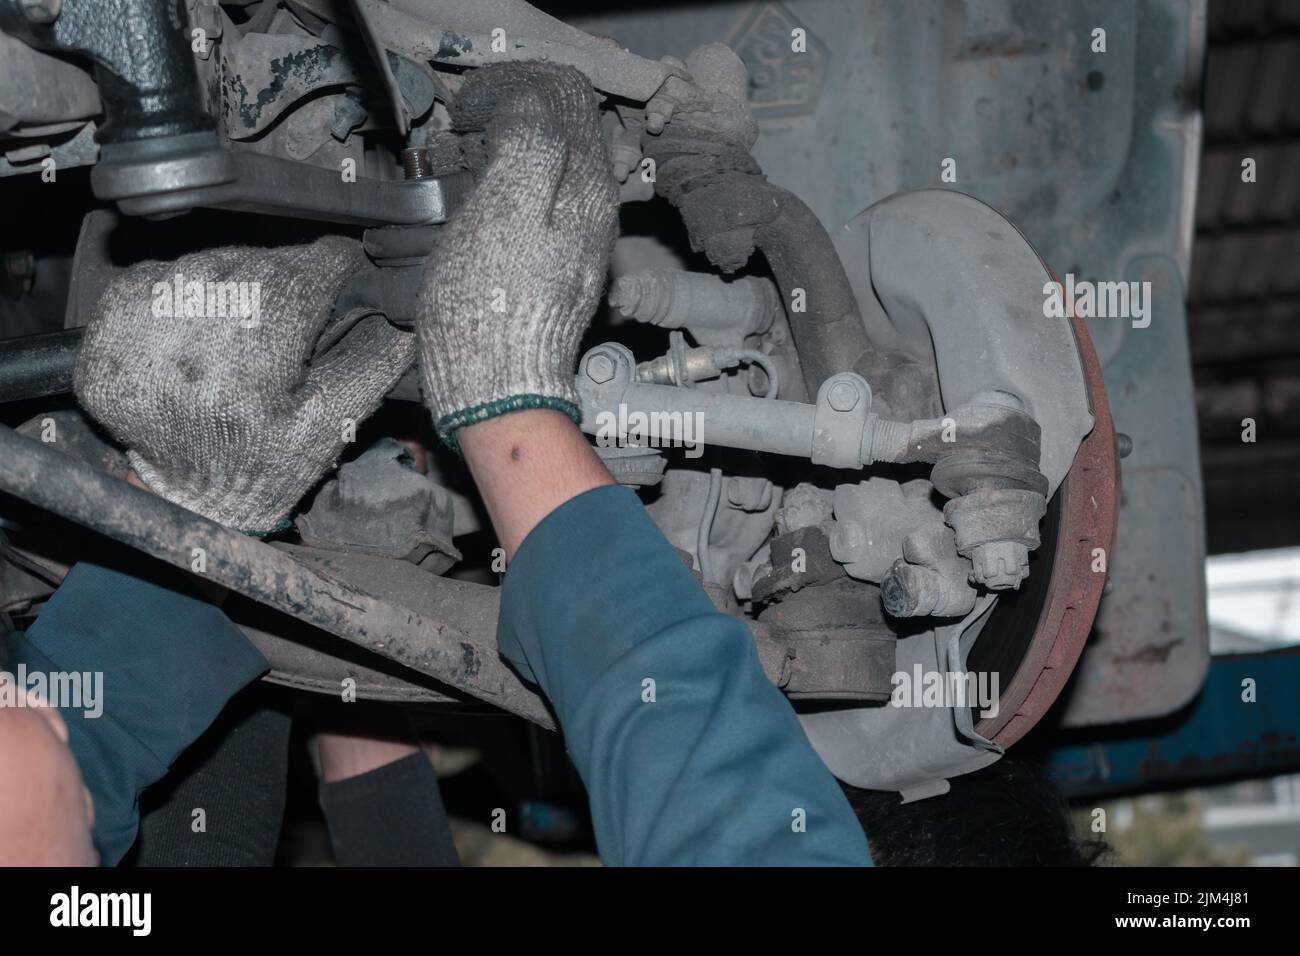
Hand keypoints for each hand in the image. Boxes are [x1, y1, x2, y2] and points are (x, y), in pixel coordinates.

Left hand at [75, 236, 413, 533]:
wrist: (191, 499)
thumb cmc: (265, 465)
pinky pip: (154, 276)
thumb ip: (372, 363)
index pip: (299, 281)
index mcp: (245, 374)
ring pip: (203, 262)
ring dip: (236, 274)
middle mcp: (181, 352)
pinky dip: (185, 286)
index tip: (346, 261)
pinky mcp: (105, 337)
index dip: (332, 264)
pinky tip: (204, 321)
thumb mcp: (332, 424)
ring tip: (253, 316)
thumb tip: (403, 310)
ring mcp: (135, 341)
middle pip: (251, 265)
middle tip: (301, 298)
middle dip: (285, 271)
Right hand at [416, 62, 618, 450]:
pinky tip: (484, 194)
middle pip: (567, 128)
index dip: (514, 87)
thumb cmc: (493, 304)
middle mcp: (595, 210)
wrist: (498, 385)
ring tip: (471, 149)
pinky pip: (542, 200)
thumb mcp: (507, 206)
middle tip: (470, 118)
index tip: (470, 105)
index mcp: (588, 187)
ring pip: (555, 163)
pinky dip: (512, 182)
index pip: (566, 99)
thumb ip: (528, 143)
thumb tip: (528, 106)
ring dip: (515, 143)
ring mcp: (580, 240)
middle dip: (518, 109)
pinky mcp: (559, 267)